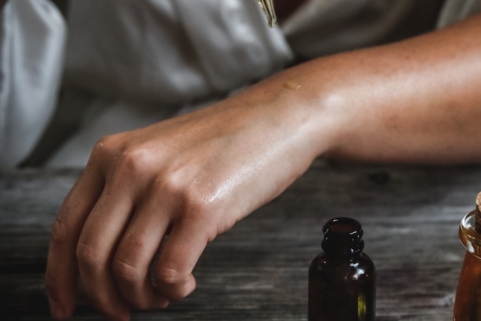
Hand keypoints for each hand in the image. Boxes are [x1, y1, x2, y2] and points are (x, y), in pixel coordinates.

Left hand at [44, 89, 331, 319]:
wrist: (281, 117)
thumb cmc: (228, 142)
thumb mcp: (160, 154)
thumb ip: (128, 190)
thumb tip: (108, 258)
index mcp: (111, 154)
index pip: (66, 227)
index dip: (59, 277)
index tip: (64, 305)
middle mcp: (131, 167)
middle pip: (90, 254)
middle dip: (101, 298)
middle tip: (122, 312)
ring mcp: (166, 186)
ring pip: (127, 268)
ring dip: (141, 297)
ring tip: (162, 296)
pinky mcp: (202, 206)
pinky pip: (169, 270)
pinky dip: (172, 288)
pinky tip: (186, 282)